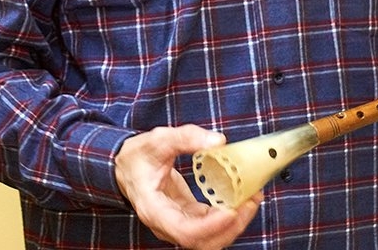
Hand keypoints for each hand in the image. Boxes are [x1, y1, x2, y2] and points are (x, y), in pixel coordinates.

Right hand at [115, 125, 260, 249]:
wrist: (124, 166)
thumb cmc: (138, 156)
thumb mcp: (158, 140)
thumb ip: (186, 137)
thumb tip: (218, 141)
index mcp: (153, 209)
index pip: (184, 231)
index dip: (210, 226)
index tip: (231, 210)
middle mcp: (165, 224)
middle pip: (201, 241)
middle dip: (231, 227)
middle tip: (251, 202)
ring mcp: (176, 223)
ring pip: (209, 239)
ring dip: (234, 224)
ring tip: (252, 200)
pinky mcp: (186, 217)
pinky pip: (210, 226)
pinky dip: (228, 216)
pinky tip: (241, 198)